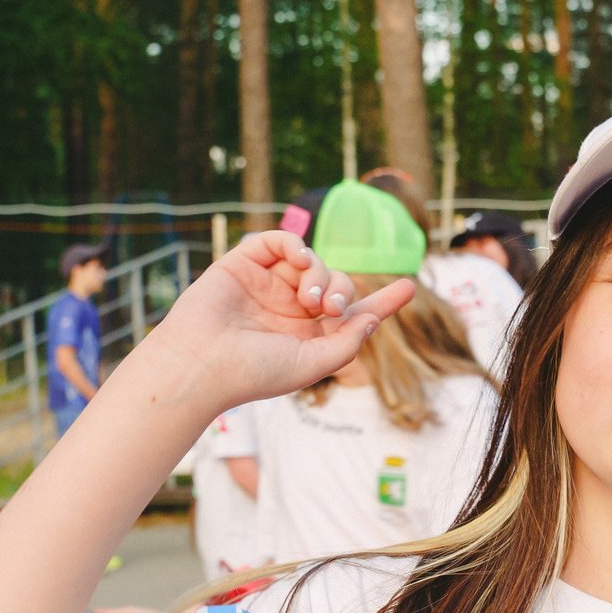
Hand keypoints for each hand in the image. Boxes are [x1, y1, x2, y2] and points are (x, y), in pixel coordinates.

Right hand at [141, 232, 412, 412]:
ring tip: (309, 298)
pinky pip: (280, 240)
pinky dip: (296, 244)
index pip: (352, 314)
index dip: (381, 301)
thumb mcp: (313, 364)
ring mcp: (268, 283)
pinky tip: (301, 260)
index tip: (409, 287)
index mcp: (307, 335)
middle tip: (329, 308)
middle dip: (342, 291)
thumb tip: (374, 318)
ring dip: (321, 273)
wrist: (202, 364)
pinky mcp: (245, 262)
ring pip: (312, 261)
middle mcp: (290, 308)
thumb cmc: (253, 373)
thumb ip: (347, 341)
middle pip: (337, 284)